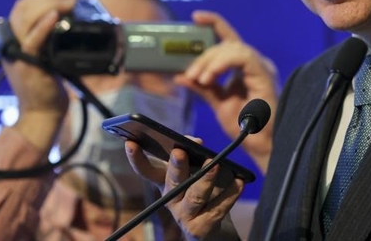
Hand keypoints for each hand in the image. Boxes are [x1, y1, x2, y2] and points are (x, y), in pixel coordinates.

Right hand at [4, 0, 77, 150]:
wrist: (43, 113)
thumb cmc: (48, 84)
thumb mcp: (47, 55)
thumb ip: (49, 38)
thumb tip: (66, 17)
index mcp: (14, 38)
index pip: (23, 5)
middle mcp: (11, 43)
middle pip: (23, 7)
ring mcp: (17, 53)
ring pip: (25, 18)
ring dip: (50, 4)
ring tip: (69, 2)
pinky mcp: (28, 65)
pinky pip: (32, 41)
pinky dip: (42, 26)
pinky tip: (55, 16)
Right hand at [125, 140, 243, 239]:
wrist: (208, 227)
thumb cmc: (199, 191)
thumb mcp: (192, 171)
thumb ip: (192, 153)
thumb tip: (196, 142)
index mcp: (165, 184)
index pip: (147, 170)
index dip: (137, 158)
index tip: (131, 142)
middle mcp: (171, 200)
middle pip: (173, 182)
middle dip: (176, 166)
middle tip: (180, 151)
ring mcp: (185, 216)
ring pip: (195, 197)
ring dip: (205, 179)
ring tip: (216, 165)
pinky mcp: (201, 228)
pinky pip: (218, 209)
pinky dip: (230, 195)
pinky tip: (239, 182)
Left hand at [177, 11, 277, 172]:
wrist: (260, 145)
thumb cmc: (245, 128)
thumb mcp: (218, 103)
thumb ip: (203, 88)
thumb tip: (180, 76)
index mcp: (245, 68)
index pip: (229, 39)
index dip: (214, 23)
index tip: (196, 17)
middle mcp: (254, 64)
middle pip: (225, 45)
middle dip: (203, 57)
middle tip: (190, 75)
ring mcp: (261, 67)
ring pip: (233, 48)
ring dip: (211, 61)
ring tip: (200, 79)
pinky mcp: (264, 73)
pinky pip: (242, 56)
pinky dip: (222, 64)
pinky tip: (210, 77)